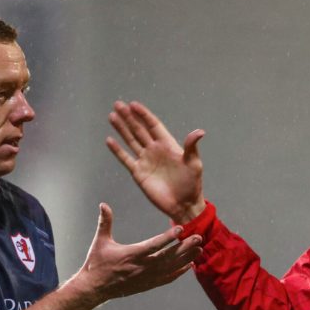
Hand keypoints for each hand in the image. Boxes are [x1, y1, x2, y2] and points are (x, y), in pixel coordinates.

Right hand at [78, 203, 201, 301]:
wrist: (94, 288)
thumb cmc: (96, 263)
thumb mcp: (100, 241)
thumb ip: (105, 222)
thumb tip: (103, 204)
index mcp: (132, 254)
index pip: (154, 245)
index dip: (168, 237)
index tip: (181, 228)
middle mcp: (142, 267)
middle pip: (168, 256)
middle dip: (184, 247)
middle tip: (198, 237)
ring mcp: (146, 277)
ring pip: (171, 267)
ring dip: (186, 258)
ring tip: (199, 249)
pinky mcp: (148, 284)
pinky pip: (167, 278)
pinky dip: (179, 272)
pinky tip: (189, 265)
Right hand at [106, 100, 206, 223]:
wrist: (183, 205)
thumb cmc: (192, 184)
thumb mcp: (194, 164)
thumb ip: (191, 147)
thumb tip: (199, 132)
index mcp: (168, 145)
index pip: (153, 125)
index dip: (143, 115)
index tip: (133, 104)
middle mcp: (155, 150)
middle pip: (139, 129)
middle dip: (128, 117)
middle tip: (118, 104)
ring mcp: (146, 161)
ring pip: (131, 141)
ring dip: (121, 129)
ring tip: (112, 116)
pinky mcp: (139, 173)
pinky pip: (126, 159)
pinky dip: (117, 150)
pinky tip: (109, 140)